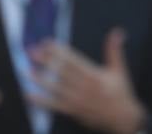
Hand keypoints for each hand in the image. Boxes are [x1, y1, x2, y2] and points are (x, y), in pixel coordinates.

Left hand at [29, 29, 144, 133]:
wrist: (125, 120)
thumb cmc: (121, 92)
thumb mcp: (119, 70)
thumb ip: (114, 50)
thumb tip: (118, 31)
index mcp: (94, 75)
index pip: (72, 60)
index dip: (58, 50)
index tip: (45, 42)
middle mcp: (85, 87)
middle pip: (62, 72)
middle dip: (45, 61)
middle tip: (30, 52)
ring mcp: (78, 100)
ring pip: (56, 88)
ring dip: (40, 79)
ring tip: (25, 70)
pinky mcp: (74, 111)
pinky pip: (55, 106)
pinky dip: (42, 101)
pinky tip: (29, 95)